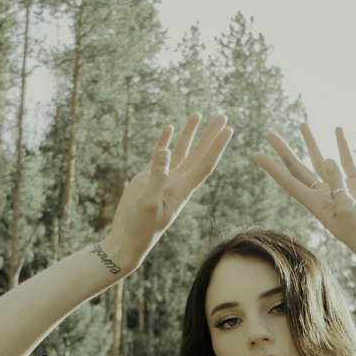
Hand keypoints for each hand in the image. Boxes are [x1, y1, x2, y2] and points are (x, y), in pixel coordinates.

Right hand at [106, 114, 232, 270]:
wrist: (127, 241)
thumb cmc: (141, 228)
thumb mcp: (149, 203)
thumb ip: (157, 177)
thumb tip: (164, 151)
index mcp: (183, 190)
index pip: (205, 164)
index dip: (217, 146)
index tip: (228, 129)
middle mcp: (178, 183)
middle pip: (199, 154)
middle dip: (210, 135)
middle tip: (222, 115)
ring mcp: (164, 180)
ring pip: (181, 152)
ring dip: (190, 134)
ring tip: (197, 114)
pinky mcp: (148, 179)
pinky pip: (160, 156)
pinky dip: (164, 141)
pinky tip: (168, 128)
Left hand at [253, 123, 355, 267]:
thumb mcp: (347, 210)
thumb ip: (336, 185)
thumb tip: (327, 159)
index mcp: (316, 203)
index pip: (289, 181)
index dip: (272, 168)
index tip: (256, 155)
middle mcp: (323, 194)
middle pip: (298, 167)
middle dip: (284, 150)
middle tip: (269, 134)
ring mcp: (339, 187)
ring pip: (320, 160)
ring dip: (311, 143)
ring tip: (302, 124)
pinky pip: (347, 160)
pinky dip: (342, 145)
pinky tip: (337, 130)